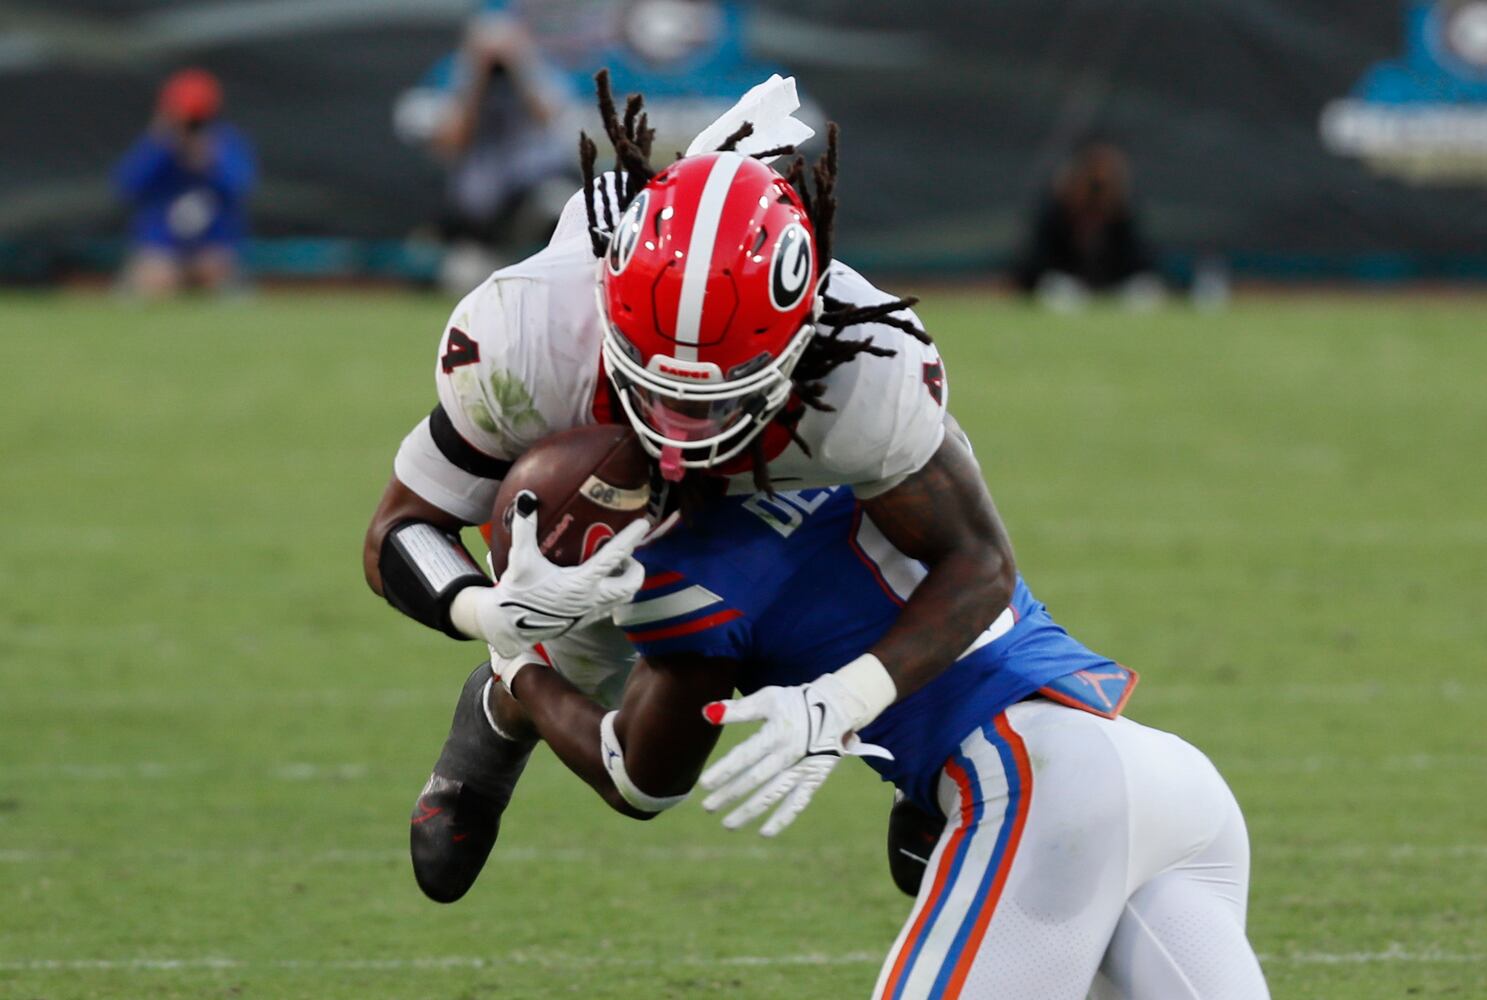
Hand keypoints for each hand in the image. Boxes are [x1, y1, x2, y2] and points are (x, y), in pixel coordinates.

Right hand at [462, 490, 646, 657]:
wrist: (509, 627)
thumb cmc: (518, 592)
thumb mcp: (521, 558)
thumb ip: (525, 527)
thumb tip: (526, 498)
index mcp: (581, 583)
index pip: (615, 557)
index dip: (631, 539)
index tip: (644, 524)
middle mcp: (592, 599)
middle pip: (631, 584)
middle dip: (635, 567)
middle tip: (625, 554)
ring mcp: (591, 613)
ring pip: (624, 598)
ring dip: (626, 581)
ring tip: (614, 567)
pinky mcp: (586, 621)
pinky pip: (610, 607)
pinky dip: (613, 593)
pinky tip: (599, 582)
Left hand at [698, 672, 891, 836]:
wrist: (837, 708)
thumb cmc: (795, 702)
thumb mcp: (768, 698)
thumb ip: (738, 709)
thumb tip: (707, 713)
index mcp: (775, 733)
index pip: (744, 756)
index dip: (723, 771)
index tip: (703, 784)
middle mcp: (788, 754)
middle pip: (753, 780)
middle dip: (729, 795)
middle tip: (707, 807)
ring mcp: (801, 770)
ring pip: (771, 796)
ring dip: (748, 812)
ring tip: (727, 824)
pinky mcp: (813, 779)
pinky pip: (797, 804)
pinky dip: (782, 819)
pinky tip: (764, 832)